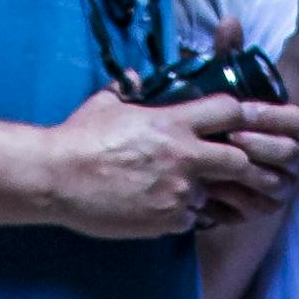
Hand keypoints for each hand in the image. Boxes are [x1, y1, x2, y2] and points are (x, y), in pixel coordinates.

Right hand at [41, 90, 298, 238]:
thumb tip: (132, 78)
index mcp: (174, 123)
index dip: (241, 119)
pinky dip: (180, 217)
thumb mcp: (108, 103)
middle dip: (238, 165)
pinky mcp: (168, 220)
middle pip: (240, 160)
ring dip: (204, 194)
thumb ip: (128, 89)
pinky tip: (155, 210)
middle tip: (225, 169)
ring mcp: (179, 191)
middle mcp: (184, 156)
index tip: (238, 126)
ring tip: (175, 190)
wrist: (56, 177)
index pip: (231, 112)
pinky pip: (190, 220)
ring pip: (214, 195)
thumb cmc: (78, 138)